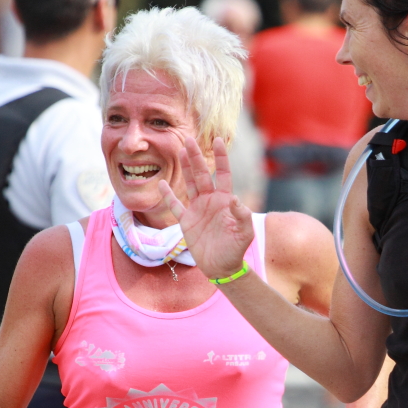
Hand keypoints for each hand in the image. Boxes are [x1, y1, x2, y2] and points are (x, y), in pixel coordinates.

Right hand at [159, 136, 254, 279]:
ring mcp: (197, 210)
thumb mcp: (244, 234)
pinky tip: (162, 183)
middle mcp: (210, 201)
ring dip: (184, 168)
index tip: (218, 140)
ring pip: (189, 184)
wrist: (222, 267)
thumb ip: (241, 216)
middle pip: (202, 174)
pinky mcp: (186, 221)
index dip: (221, 158)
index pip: (222, 174)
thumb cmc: (236, 250)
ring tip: (180, 151)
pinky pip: (175, 205)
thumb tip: (235, 198)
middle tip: (188, 139)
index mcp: (225, 200)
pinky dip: (168, 195)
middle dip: (196, 157)